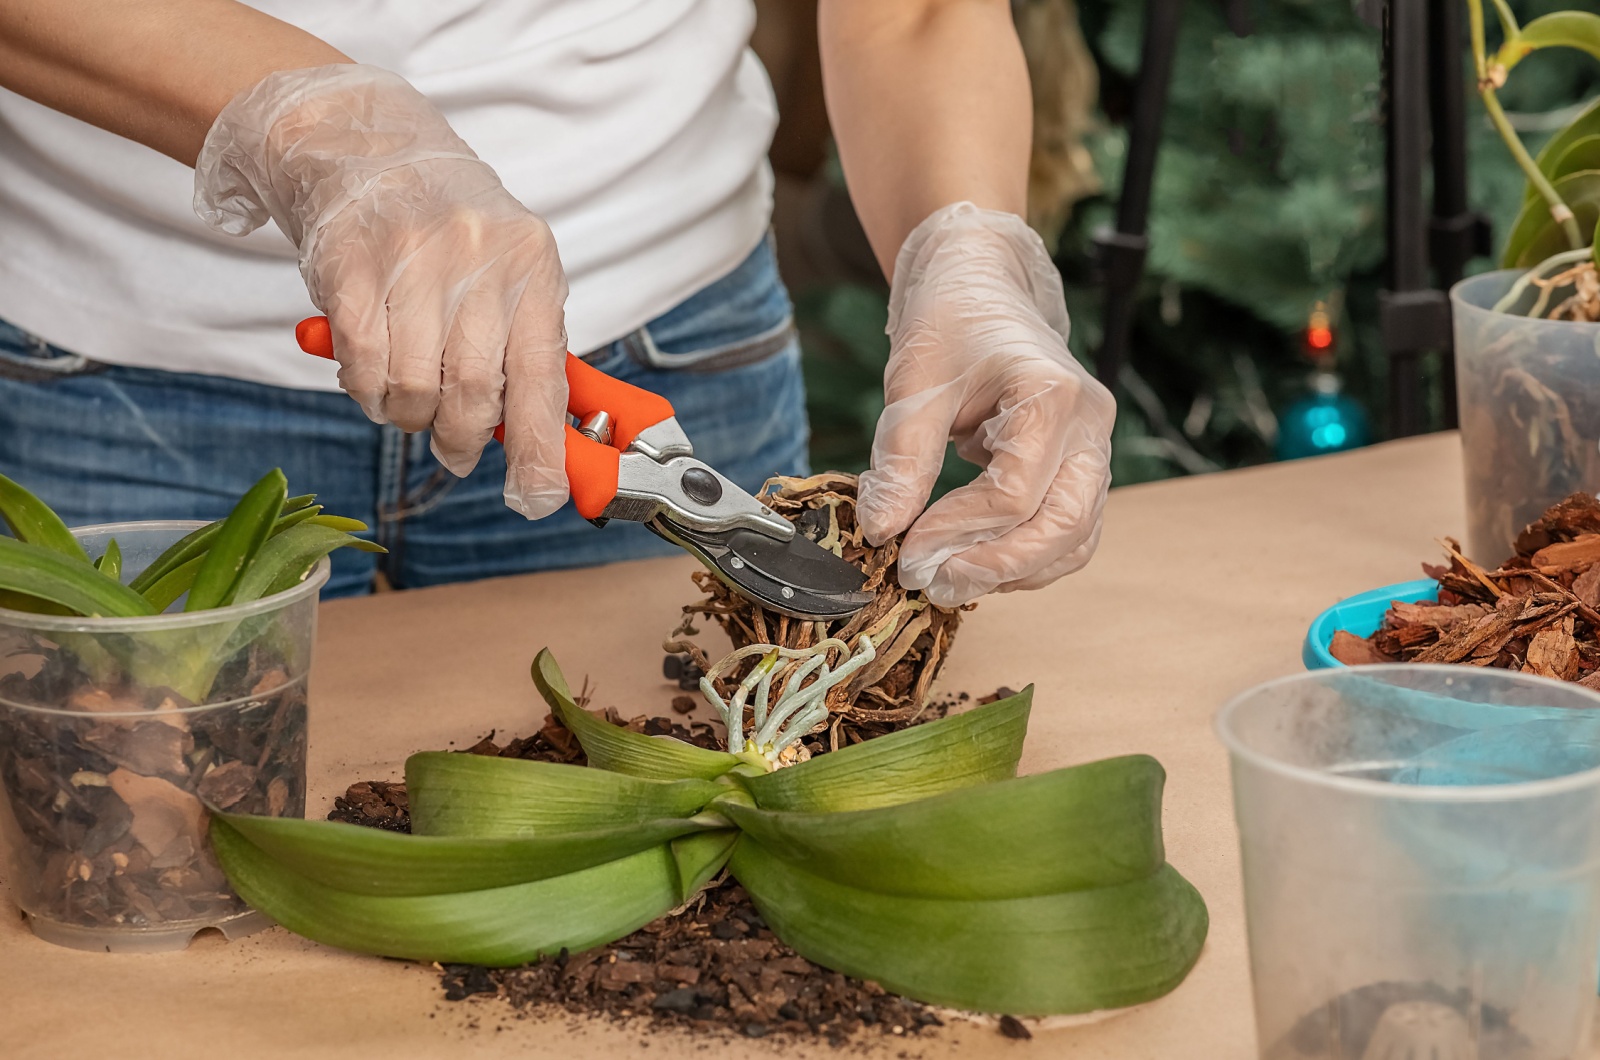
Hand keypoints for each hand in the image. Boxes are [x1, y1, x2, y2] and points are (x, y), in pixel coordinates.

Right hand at [193, 64, 568, 518]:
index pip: (544, 379)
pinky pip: (363, 369)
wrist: (364, 147)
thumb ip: (523, 352)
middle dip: (463, 440)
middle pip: (474, 394)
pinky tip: (372, 376)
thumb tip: (540, 448)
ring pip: (413, 390)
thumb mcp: (507, 274)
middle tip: (457, 451)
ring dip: (409, 416)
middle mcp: (479, 260)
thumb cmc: (448, 228)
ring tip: (409, 397)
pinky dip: (367, 393)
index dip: (542, 450)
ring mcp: (411, 262)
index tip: (537, 498)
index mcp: (532, 267)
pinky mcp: (349, 270)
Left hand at [856, 203, 1114, 606]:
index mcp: (1053, 397)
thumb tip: (882, 531)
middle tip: (933, 585)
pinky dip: (1029, 558)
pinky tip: (977, 563)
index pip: (1014, 495)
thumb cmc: (950, 321)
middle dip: (996, 568)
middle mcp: (1090, 427)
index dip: (956, 532)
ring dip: (1016, 572)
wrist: (983, 285)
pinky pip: (1072, 531)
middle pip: (1065, 527)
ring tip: (950, 582)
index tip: (904, 549)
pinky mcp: (1081, 466)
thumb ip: (902, 460)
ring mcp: (1094, 448)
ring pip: (1076, 538)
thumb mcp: (914, 382)